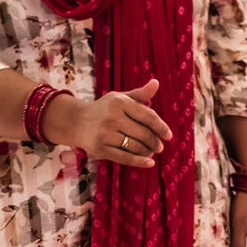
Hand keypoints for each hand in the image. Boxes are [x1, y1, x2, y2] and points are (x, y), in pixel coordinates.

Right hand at [49, 80, 173, 167]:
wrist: (77, 122)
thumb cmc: (104, 109)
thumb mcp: (121, 98)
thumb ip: (140, 94)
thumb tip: (156, 83)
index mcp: (120, 102)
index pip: (147, 116)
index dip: (161, 127)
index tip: (168, 136)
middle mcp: (112, 117)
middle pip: (143, 133)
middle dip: (154, 142)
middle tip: (159, 147)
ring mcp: (106, 134)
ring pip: (136, 147)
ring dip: (147, 152)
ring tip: (151, 152)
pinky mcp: (101, 149)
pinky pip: (125, 158)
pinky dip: (139, 161)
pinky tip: (149, 163)